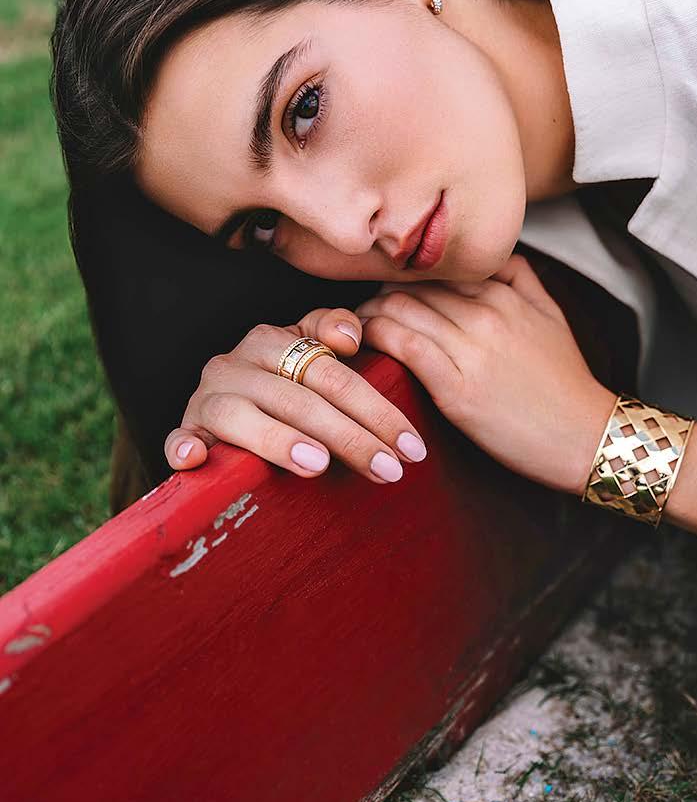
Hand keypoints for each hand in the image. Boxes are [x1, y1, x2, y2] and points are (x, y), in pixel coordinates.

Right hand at [164, 307, 428, 483]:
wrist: (223, 406)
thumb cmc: (284, 384)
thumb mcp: (310, 353)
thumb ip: (332, 330)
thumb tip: (351, 336)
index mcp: (272, 341)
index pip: (332, 374)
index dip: (377, 409)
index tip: (413, 447)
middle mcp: (236, 364)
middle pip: (299, 399)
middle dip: (350, 437)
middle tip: (389, 470)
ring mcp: (206, 399)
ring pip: (242, 417)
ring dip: (279, 440)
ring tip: (319, 464)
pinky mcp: (185, 431)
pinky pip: (179, 439)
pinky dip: (184, 447)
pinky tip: (198, 459)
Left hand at [353, 253, 618, 494]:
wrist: (585, 435)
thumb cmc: (566, 382)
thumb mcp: (552, 316)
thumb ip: (521, 278)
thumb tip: (490, 255)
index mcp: (505, 294)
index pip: (436, 270)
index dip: (403, 279)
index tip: (385, 292)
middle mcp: (486, 313)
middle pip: (412, 286)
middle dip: (378, 294)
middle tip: (359, 310)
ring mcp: (471, 349)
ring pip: (401, 309)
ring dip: (369, 314)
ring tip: (355, 328)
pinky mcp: (457, 387)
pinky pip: (404, 345)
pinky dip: (377, 337)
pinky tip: (364, 344)